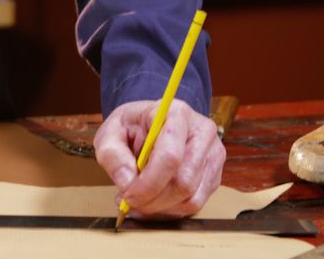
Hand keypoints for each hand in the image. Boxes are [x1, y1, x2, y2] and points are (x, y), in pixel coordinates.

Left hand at [94, 99, 225, 219]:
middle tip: (128, 201)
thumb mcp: (109, 133)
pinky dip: (170, 210)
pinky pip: (195, 203)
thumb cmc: (130, 127)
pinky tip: (152, 202)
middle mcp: (202, 132)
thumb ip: (112, 155)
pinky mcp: (214, 174)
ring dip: (160, 207)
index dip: (149, 183)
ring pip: (190, 197)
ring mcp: (212, 154)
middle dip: (152, 200)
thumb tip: (127, 182)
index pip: (170, 156)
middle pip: (183, 182)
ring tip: (138, 199)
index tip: (128, 195)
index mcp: (177, 114)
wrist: (148, 124)